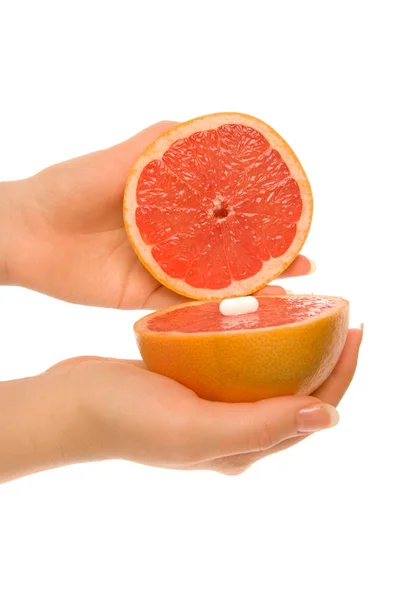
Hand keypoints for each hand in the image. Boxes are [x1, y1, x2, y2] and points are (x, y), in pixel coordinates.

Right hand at [0, 326, 360, 482]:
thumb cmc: (127, 420)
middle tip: (341, 309)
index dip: (341, 373)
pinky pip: (238, 357)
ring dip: (293, 340)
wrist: (72, 403)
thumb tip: (330, 418)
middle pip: (297, 390)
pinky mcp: (195, 381)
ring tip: (309, 304)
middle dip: (326, 354)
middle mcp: (235, 429)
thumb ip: (261, 427)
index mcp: (244, 447)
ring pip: (269, 371)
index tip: (356, 329)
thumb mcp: (196, 430)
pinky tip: (259, 308)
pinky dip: (256, 334)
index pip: (312, 412)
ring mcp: (214, 404)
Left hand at [1, 122, 313, 308]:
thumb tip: (198, 126)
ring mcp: (160, 268)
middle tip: (306, 265)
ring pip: (213, 282)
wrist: (24, 236)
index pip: (225, 208)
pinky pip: (182, 307)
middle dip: (268, 256)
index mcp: (169, 202)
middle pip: (229, 249)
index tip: (294, 216)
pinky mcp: (143, 297)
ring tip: (288, 295)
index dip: (260, 212)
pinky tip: (241, 315)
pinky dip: (211, 312)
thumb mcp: (112, 161)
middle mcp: (172, 237)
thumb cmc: (63, 189)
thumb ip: (153, 146)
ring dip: (250, 289)